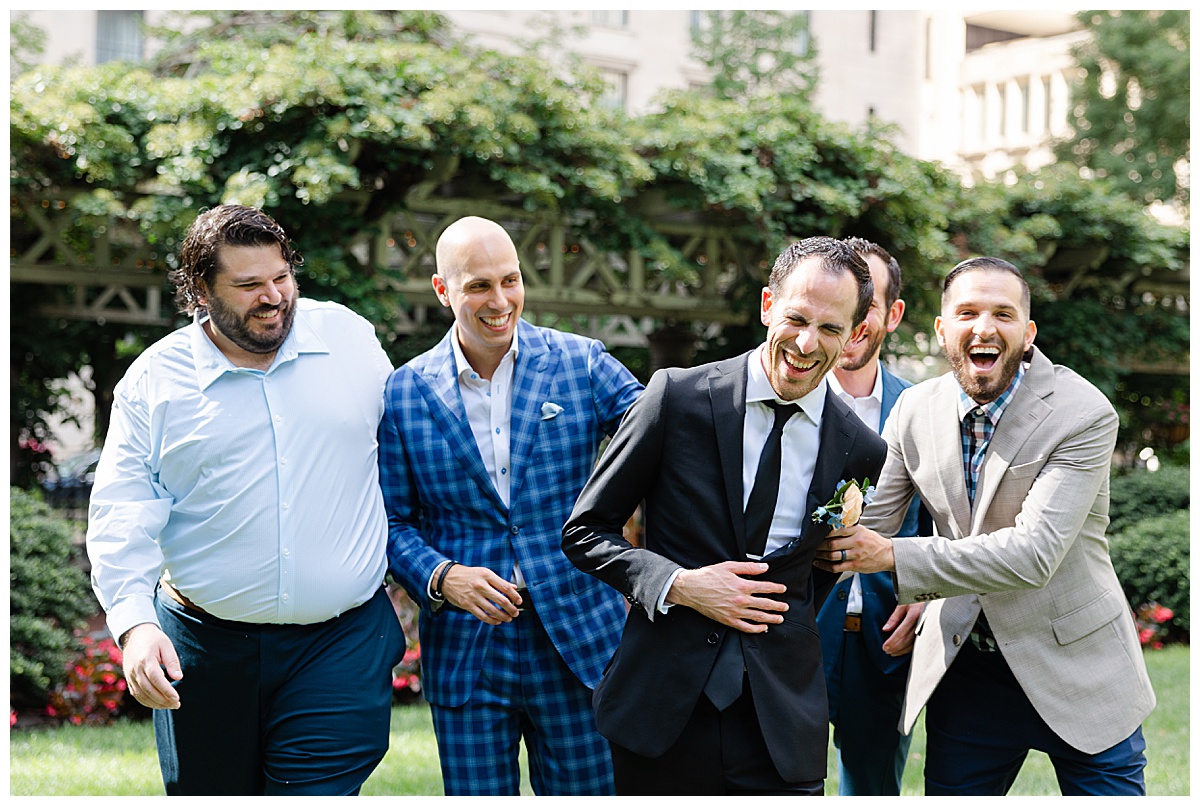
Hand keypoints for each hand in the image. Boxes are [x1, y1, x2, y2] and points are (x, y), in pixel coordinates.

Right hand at [120, 623, 182, 709]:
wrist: (134, 635)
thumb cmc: (153, 639)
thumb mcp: (166, 645)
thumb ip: (172, 661)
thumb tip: (179, 677)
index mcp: (145, 660)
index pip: (156, 679)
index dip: (166, 690)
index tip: (177, 698)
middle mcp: (135, 670)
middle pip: (148, 690)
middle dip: (163, 700)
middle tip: (177, 704)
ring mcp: (129, 676)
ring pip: (141, 695)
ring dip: (156, 703)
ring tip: (170, 705)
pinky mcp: (128, 680)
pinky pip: (137, 694)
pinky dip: (147, 701)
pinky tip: (158, 704)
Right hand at [441, 565, 521, 624]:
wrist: (447, 577)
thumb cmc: (467, 575)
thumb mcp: (484, 572)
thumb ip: (499, 581)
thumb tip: (513, 588)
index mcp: (486, 575)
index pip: (505, 587)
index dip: (515, 596)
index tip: (519, 601)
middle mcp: (480, 586)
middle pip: (501, 600)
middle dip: (511, 608)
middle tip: (515, 612)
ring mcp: (473, 596)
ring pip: (492, 610)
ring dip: (503, 616)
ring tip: (508, 618)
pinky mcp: (467, 605)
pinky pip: (482, 616)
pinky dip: (491, 620)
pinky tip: (496, 621)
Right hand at [666, 561, 787, 633]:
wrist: (691, 589)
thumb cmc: (708, 576)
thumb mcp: (729, 566)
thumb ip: (749, 567)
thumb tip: (765, 567)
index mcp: (742, 586)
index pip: (765, 588)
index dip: (776, 589)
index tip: (782, 589)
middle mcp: (741, 600)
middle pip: (765, 604)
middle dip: (778, 606)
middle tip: (785, 607)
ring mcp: (735, 612)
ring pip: (758, 617)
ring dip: (771, 618)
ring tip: (779, 618)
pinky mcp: (728, 620)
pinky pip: (746, 627)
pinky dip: (757, 629)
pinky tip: (763, 628)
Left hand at [814, 524, 895, 573]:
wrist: (888, 555)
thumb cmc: (873, 541)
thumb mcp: (862, 530)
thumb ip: (848, 528)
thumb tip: (831, 525)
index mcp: (857, 530)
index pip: (837, 529)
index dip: (824, 532)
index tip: (816, 533)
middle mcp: (856, 542)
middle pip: (832, 543)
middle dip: (819, 545)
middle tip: (811, 544)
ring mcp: (855, 554)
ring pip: (833, 556)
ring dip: (820, 555)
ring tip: (813, 553)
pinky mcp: (855, 565)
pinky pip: (836, 567)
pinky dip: (825, 566)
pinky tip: (818, 563)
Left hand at [881, 602, 923, 655]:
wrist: (931, 597)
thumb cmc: (915, 600)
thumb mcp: (903, 604)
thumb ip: (894, 617)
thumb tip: (885, 629)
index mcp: (915, 615)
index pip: (901, 631)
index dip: (892, 640)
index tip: (885, 647)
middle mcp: (922, 623)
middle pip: (907, 639)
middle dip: (896, 647)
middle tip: (886, 651)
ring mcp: (926, 628)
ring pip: (913, 643)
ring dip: (902, 650)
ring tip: (892, 653)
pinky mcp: (928, 632)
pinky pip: (918, 643)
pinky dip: (909, 649)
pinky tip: (902, 651)